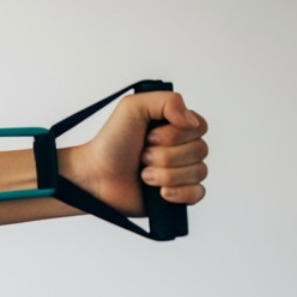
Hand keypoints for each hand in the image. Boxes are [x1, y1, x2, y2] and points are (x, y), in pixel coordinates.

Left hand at [61, 91, 207, 216]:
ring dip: (166, 174)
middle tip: (142, 156)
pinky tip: (159, 192)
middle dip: (166, 156)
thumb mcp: (133, 107)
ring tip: (144, 174)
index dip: (176, 134)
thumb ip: (168, 101)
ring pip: (199, 172)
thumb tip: (192, 121)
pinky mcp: (179, 195)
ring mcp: (182, 172)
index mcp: (176, 127)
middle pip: (200, 150)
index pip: (199, 127)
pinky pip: (198, 193)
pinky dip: (179, 193)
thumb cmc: (111, 143)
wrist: (96, 176)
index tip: (149, 137)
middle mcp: (182, 148)